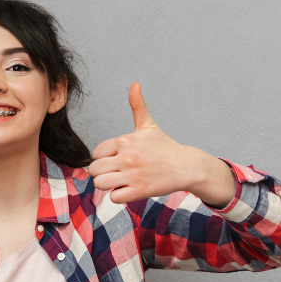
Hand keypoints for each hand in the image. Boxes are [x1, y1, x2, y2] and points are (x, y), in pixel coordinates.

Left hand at [89, 82, 236, 207]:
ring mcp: (132, 175)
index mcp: (125, 141)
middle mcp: (127, 157)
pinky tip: (129, 189)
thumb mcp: (149, 126)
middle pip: (94, 170)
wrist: (186, 166)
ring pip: (100, 184)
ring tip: (120, 182)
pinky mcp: (139, 191)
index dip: (103, 158)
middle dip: (102, 173)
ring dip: (108, 185)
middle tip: (116, 172)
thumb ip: (137, 106)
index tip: (115, 159)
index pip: (96, 152)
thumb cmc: (165, 147)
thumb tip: (135, 84)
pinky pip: (114, 198)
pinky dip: (119, 196)